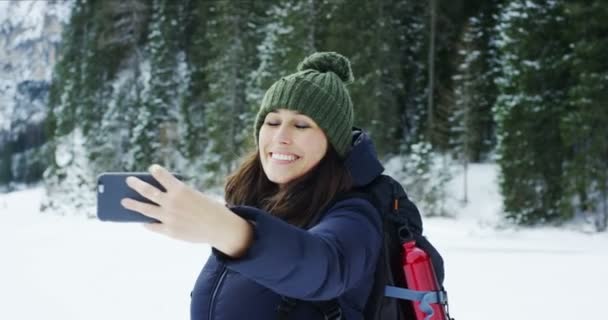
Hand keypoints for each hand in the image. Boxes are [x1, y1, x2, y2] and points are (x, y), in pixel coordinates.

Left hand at [121, 165, 252, 255]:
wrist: (219, 227)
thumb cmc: (208, 209)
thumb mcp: (194, 196)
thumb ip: (176, 196)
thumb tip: (155, 200)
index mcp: (180, 190)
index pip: (163, 176)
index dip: (156, 171)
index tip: (152, 168)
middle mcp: (171, 203)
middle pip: (148, 192)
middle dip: (136, 185)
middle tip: (128, 181)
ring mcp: (169, 218)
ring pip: (145, 209)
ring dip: (133, 205)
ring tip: (124, 202)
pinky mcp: (169, 231)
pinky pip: (153, 226)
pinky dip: (146, 223)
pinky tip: (142, 221)